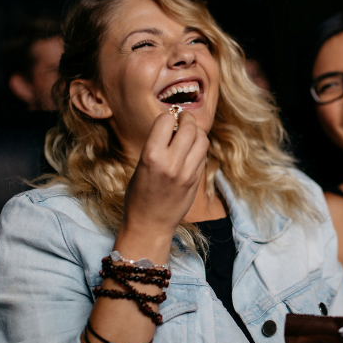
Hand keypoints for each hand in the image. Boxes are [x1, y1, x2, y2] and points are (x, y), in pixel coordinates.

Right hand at [120, 111, 208, 242]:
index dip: (167, 117)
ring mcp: (187, 173)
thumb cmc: (139, 195)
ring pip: (202, 139)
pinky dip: (199, 148)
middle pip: (189, 127)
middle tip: (183, 120)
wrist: (149, 224)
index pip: (165, 120)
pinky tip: (191, 151)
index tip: (167, 120)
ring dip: (197, 132)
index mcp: (151, 156)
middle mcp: (171, 163)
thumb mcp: (141, 166)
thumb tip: (173, 124)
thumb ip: (157, 145)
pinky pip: (203, 155)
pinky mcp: (196, 180)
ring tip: (189, 135)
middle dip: (186, 118)